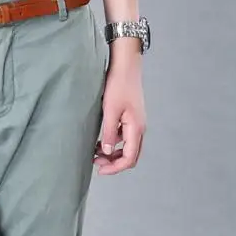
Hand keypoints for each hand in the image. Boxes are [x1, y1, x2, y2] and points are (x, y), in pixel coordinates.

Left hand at [93, 51, 145, 173]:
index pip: (130, 158)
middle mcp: (139, 128)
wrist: (126, 65)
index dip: (116, 168)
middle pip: (131, 155)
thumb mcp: (110, 110)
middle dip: (115, 163)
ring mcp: (136, 122)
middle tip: (96, 163)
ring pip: (128, 146)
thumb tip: (108, 152)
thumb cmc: (118, 85)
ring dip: (114, 153)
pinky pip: (125, 136)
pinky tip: (101, 140)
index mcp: (136, 128)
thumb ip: (109, 132)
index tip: (100, 170)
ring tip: (96, 153)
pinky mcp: (131, 116)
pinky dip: (115, 142)